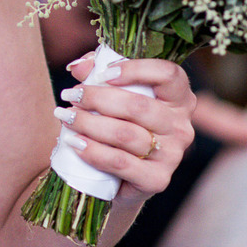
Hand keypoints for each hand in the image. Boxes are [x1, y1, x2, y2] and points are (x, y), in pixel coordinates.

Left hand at [56, 51, 196, 203]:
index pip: (168, 74)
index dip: (135, 69)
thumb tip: (79, 67)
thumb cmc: (118, 123)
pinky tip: (74, 143)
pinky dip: (93, 151)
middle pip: (138, 106)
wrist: (119, 175)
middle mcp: (181, 126)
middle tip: (70, 95)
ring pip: (125, 134)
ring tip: (65, 117)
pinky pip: (120, 162)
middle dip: (97, 98)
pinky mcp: (157, 180)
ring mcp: (172, 155)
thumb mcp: (112, 92)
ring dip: (89, 124)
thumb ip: (97, 71)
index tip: (103, 73)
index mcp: (178, 98)